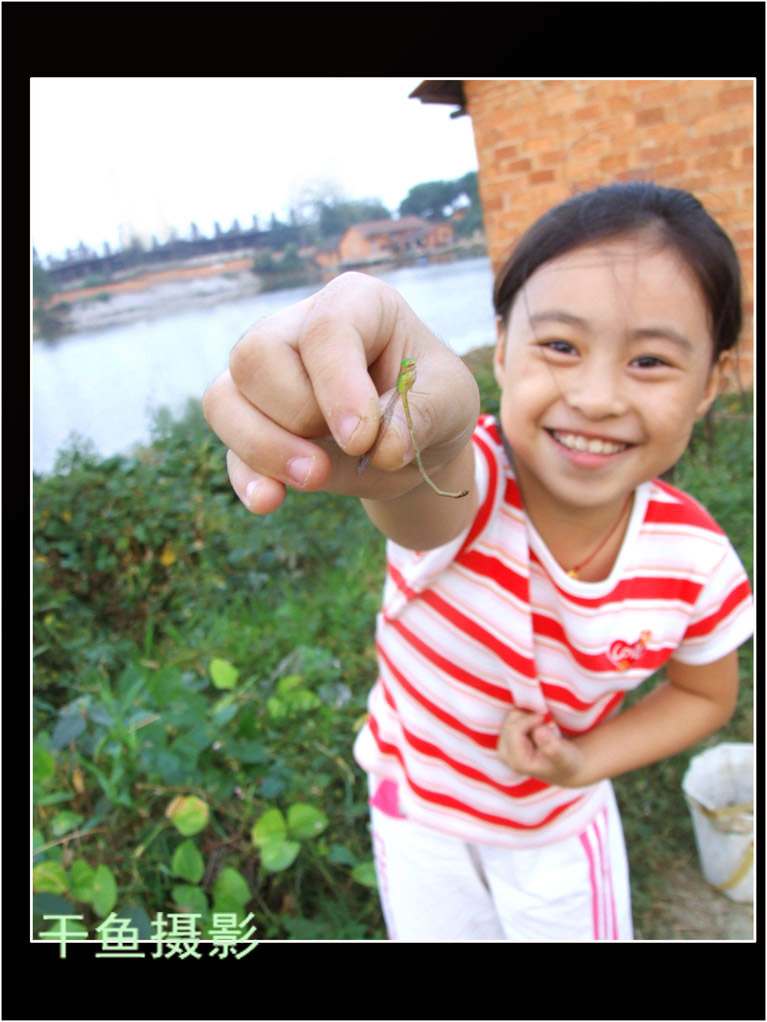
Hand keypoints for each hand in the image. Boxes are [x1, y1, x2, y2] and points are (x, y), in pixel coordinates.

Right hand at [202, 272, 478, 513]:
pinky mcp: (253, 423)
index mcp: (356, 303)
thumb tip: (381, 449)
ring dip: (264, 448)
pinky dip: (248, 478)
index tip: (362, 440)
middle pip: (256, 357)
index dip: (337, 386)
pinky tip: (270, 500)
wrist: (414, 442)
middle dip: (299, 416)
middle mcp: (297, 328)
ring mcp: (266, 377)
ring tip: (316, 478)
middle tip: (353, 451)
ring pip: (224, 399)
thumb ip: (423, 416)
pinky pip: (228, 448)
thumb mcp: (452, 402)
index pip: (326, 330)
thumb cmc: (432, 402)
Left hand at [497, 708, 585, 786]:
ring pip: (512, 716)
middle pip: (511, 721)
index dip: (530, 719)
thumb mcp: (565, 756)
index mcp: (517, 762)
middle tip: (547, 727)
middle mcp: (506, 754)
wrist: (566, 765)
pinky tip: (538, 727)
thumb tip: (539, 732)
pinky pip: (514, 716)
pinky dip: (527, 716)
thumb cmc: (566, 761)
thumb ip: (552, 747)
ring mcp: (505, 745)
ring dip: (529, 717)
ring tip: (544, 729)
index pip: (514, 730)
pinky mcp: (507, 737)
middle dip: (530, 718)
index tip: (546, 719)